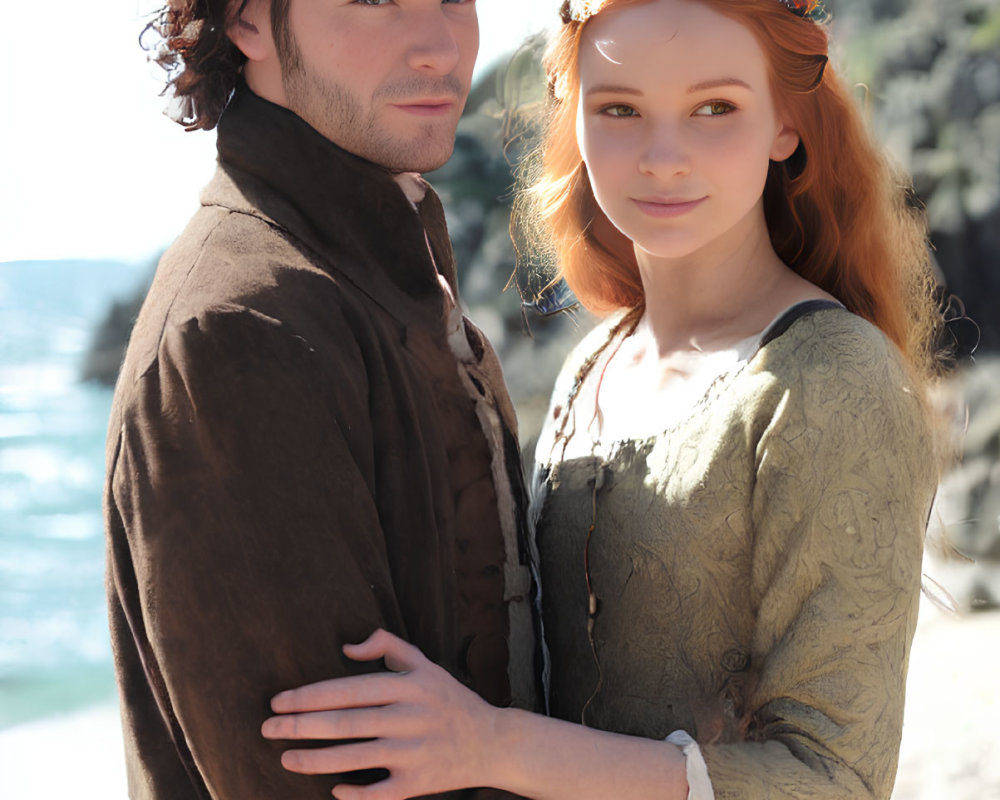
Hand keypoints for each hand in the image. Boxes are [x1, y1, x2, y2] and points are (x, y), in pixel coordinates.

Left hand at [261, 629, 498, 799]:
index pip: (349, 689)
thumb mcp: (424, 663)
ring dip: (316, 760)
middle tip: (266, 728)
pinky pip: (380, 792)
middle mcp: (410, 717)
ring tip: (285, 758)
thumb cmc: (449, 700)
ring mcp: (414, 752)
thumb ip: (387, 646)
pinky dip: (355, 793)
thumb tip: (347, 646)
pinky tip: (332, 790)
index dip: (310, 695)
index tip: (278, 700)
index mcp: (408, 686)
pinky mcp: (419, 782)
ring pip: (356, 758)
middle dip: (302, 726)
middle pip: (346, 722)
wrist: (492, 742)